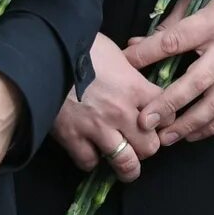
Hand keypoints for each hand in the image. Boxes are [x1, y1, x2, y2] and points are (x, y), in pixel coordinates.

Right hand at [52, 32, 162, 181]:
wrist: (45, 55)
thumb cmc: (82, 46)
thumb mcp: (115, 52)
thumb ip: (130, 68)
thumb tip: (135, 71)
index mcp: (136, 88)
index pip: (167, 115)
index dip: (165, 120)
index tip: (158, 121)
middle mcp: (122, 113)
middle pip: (150, 146)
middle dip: (148, 147)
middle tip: (141, 144)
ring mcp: (97, 128)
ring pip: (125, 162)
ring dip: (127, 167)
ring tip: (127, 168)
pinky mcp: (73, 138)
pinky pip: (89, 162)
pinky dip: (91, 160)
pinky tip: (91, 153)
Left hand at [125, 0, 213, 143]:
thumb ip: (169, 25)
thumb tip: (135, 45)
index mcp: (211, 22)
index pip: (173, 42)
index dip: (146, 55)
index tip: (124, 67)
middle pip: (197, 81)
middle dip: (169, 104)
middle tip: (145, 122)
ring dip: (191, 123)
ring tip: (167, 138)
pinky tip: (194, 134)